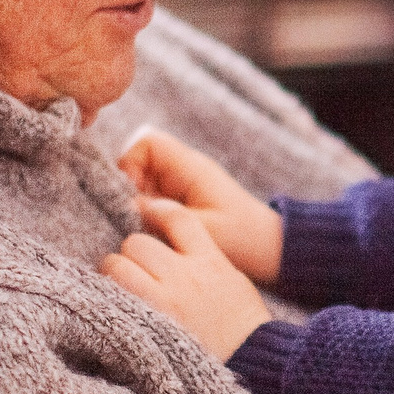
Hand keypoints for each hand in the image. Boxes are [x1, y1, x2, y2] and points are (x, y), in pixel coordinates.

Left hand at [99, 197, 273, 359]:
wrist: (250, 362)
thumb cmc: (242, 324)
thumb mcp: (232, 279)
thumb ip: (203, 257)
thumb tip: (172, 244)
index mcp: (210, 261)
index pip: (177, 219)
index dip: (157, 212)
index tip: (148, 216)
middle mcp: (185, 276)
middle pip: (138, 242)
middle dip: (134, 253)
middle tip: (138, 268)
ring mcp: (163, 300)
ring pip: (117, 264)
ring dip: (116, 272)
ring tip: (124, 285)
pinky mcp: (145, 324)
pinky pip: (113, 295)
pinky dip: (110, 296)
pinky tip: (118, 304)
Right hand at [115, 128, 284, 286]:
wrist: (268, 249)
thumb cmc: (241, 237)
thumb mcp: (199, 227)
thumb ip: (160, 214)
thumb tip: (124, 205)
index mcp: (191, 167)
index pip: (148, 144)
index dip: (130, 163)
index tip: (132, 194)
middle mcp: (184, 171)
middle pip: (140, 163)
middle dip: (130, 188)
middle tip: (137, 215)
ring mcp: (182, 186)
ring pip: (143, 183)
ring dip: (138, 203)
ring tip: (148, 226)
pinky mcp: (182, 202)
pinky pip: (153, 199)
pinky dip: (148, 213)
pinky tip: (156, 232)